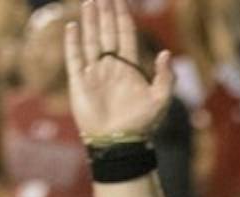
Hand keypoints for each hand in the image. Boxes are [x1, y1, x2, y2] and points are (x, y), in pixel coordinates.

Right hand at [64, 0, 171, 143]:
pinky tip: (73, 27)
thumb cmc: (142, 123)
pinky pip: (75, 57)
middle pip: (107, 33)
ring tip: (89, 4)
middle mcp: (111, 65)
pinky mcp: (80, 81)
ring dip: (90, 22)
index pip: (125, 36)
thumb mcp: (160, 100)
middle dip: (105, 14)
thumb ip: (165, 77)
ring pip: (91, 40)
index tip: (121, 1)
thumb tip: (166, 53)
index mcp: (130, 66)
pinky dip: (73, 43)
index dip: (123, 18)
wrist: (119, 141)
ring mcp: (95, 72)